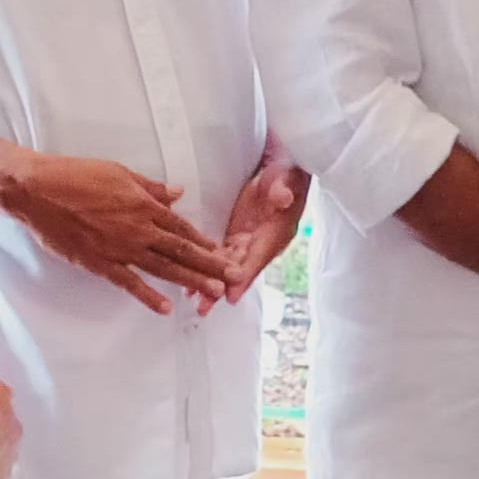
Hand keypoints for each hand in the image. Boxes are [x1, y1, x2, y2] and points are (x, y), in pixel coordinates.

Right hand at [0, 149, 230, 313]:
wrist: (38, 190)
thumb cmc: (76, 175)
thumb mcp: (119, 173)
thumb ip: (150, 187)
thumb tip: (177, 194)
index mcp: (144, 206)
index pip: (182, 228)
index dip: (204, 242)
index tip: (223, 253)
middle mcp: (138, 229)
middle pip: (181, 251)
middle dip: (209, 265)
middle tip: (233, 278)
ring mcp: (120, 249)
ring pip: (163, 268)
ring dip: (190, 281)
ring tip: (212, 293)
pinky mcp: (99, 263)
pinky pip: (129, 283)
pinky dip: (148, 296)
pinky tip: (165, 307)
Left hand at [209, 155, 306, 310]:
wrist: (283, 171)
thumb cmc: (285, 174)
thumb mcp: (286, 179)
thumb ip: (283, 190)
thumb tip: (283, 198)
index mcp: (276, 235)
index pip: (257, 259)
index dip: (243, 277)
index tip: (230, 296)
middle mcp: (262, 245)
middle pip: (239, 270)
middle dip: (221, 289)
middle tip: (204, 307)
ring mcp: (249, 243)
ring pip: (228, 268)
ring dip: (211, 283)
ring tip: (194, 301)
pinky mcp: (238, 238)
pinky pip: (221, 257)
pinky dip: (208, 268)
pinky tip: (193, 281)